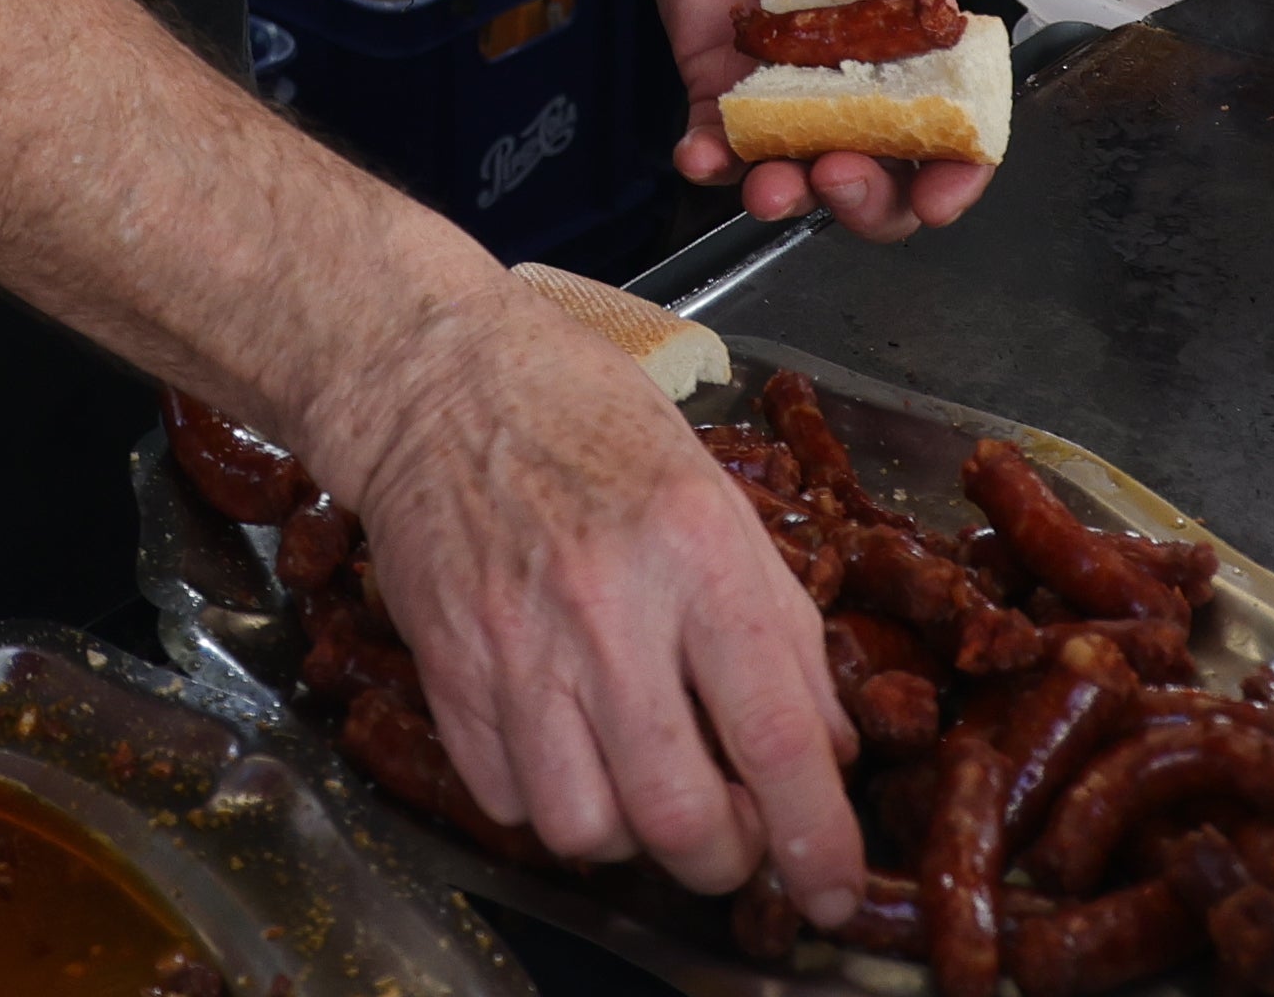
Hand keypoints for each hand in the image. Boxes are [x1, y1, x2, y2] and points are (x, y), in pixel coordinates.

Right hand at [307, 278, 869, 915]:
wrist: (439, 381)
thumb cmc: (589, 423)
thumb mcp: (718, 496)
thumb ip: (782, 626)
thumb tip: (824, 752)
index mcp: (697, 551)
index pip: (777, 736)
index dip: (816, 841)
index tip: (833, 892)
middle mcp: (608, 607)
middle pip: (678, 816)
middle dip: (723, 860)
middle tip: (733, 835)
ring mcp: (517, 644)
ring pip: (584, 831)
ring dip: (629, 836)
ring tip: (641, 781)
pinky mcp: (447, 668)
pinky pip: (507, 801)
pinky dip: (548, 800)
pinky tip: (567, 743)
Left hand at [642, 0, 997, 239]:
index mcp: (912, 33)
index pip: (950, 123)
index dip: (955, 171)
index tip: (940, 193)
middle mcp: (855, 73)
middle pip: (879, 171)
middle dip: (869, 201)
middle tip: (841, 176)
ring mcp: (786, 85)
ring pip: (799, 171)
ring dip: (788, 197)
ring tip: (769, 187)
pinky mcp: (719, 79)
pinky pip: (718, 141)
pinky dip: (710, 161)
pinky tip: (699, 154)